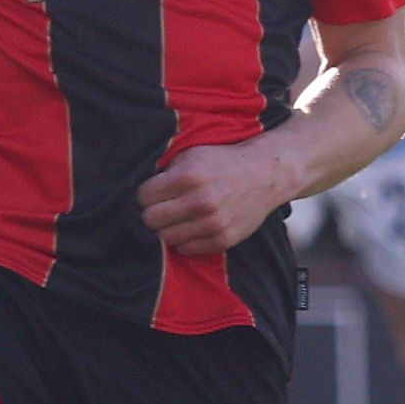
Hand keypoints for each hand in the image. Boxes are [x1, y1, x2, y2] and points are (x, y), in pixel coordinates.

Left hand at [140, 138, 292, 257]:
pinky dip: (184, 239)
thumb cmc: (223, 162)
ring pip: (165, 237)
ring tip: (176, 217)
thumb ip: (166, 170)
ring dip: (167, 228)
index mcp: (189, 176)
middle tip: (162, 207)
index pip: (143, 197)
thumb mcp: (192, 154)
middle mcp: (200, 201)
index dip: (145, 194)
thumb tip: (138, 192)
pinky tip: (191, 226)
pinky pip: (186, 248)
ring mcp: (213, 223)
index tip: (153, 192)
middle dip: (152, 213)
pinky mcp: (223, 239)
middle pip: (150, 220)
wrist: (266, 174)